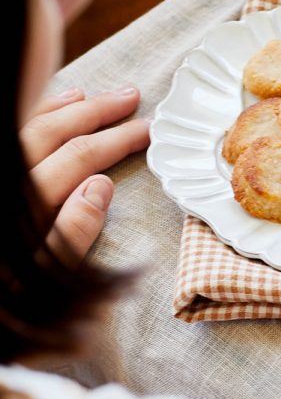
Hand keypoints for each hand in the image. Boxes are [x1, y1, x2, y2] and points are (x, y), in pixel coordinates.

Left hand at [19, 86, 149, 262]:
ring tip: (95, 97)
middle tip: (132, 98)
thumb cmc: (7, 301)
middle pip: (56, 132)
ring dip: (65, 108)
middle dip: (98, 113)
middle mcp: (7, 176)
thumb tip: (101, 186)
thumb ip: (72, 232)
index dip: (117, 141)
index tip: (148, 131)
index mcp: (25, 202)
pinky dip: (33, 116)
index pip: (80, 157)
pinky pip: (11, 131)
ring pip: (28, 124)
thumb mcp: (43, 275)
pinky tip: (49, 110)